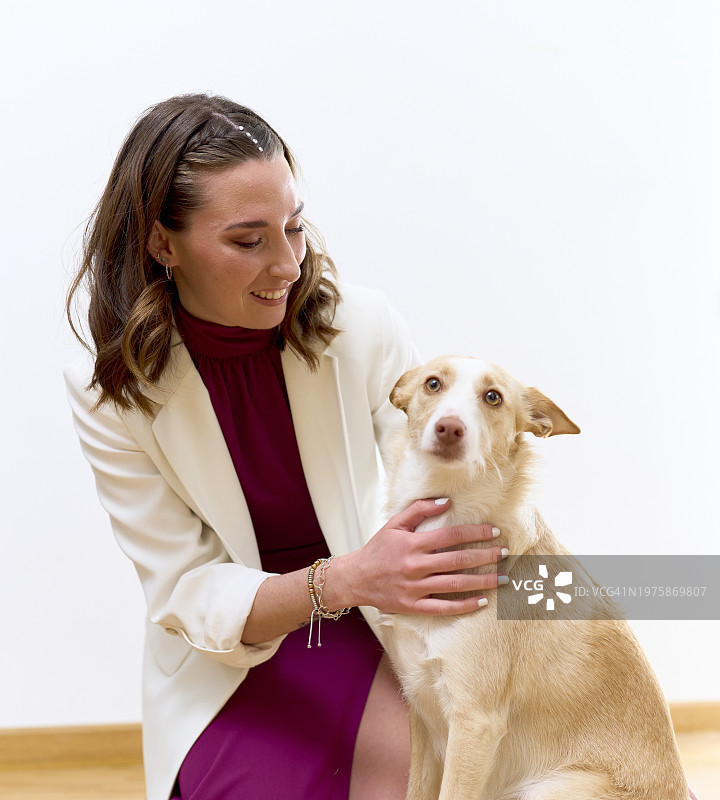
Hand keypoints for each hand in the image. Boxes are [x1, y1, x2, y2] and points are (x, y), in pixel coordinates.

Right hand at [330, 499, 504, 614]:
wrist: (355, 578)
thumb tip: (446, 501)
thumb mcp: (394, 524)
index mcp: (413, 544)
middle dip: (485, 556)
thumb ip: (419, 510)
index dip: (475, 533)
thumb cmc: (377, 549)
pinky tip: (482, 601)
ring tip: (503, 578)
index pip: (451, 536)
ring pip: (456, 585)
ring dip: (483, 581)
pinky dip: (465, 605)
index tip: (494, 532)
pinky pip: (444, 607)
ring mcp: (415, 588)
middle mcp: (416, 566)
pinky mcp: (413, 605)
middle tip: (505, 554)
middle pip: (458, 561)